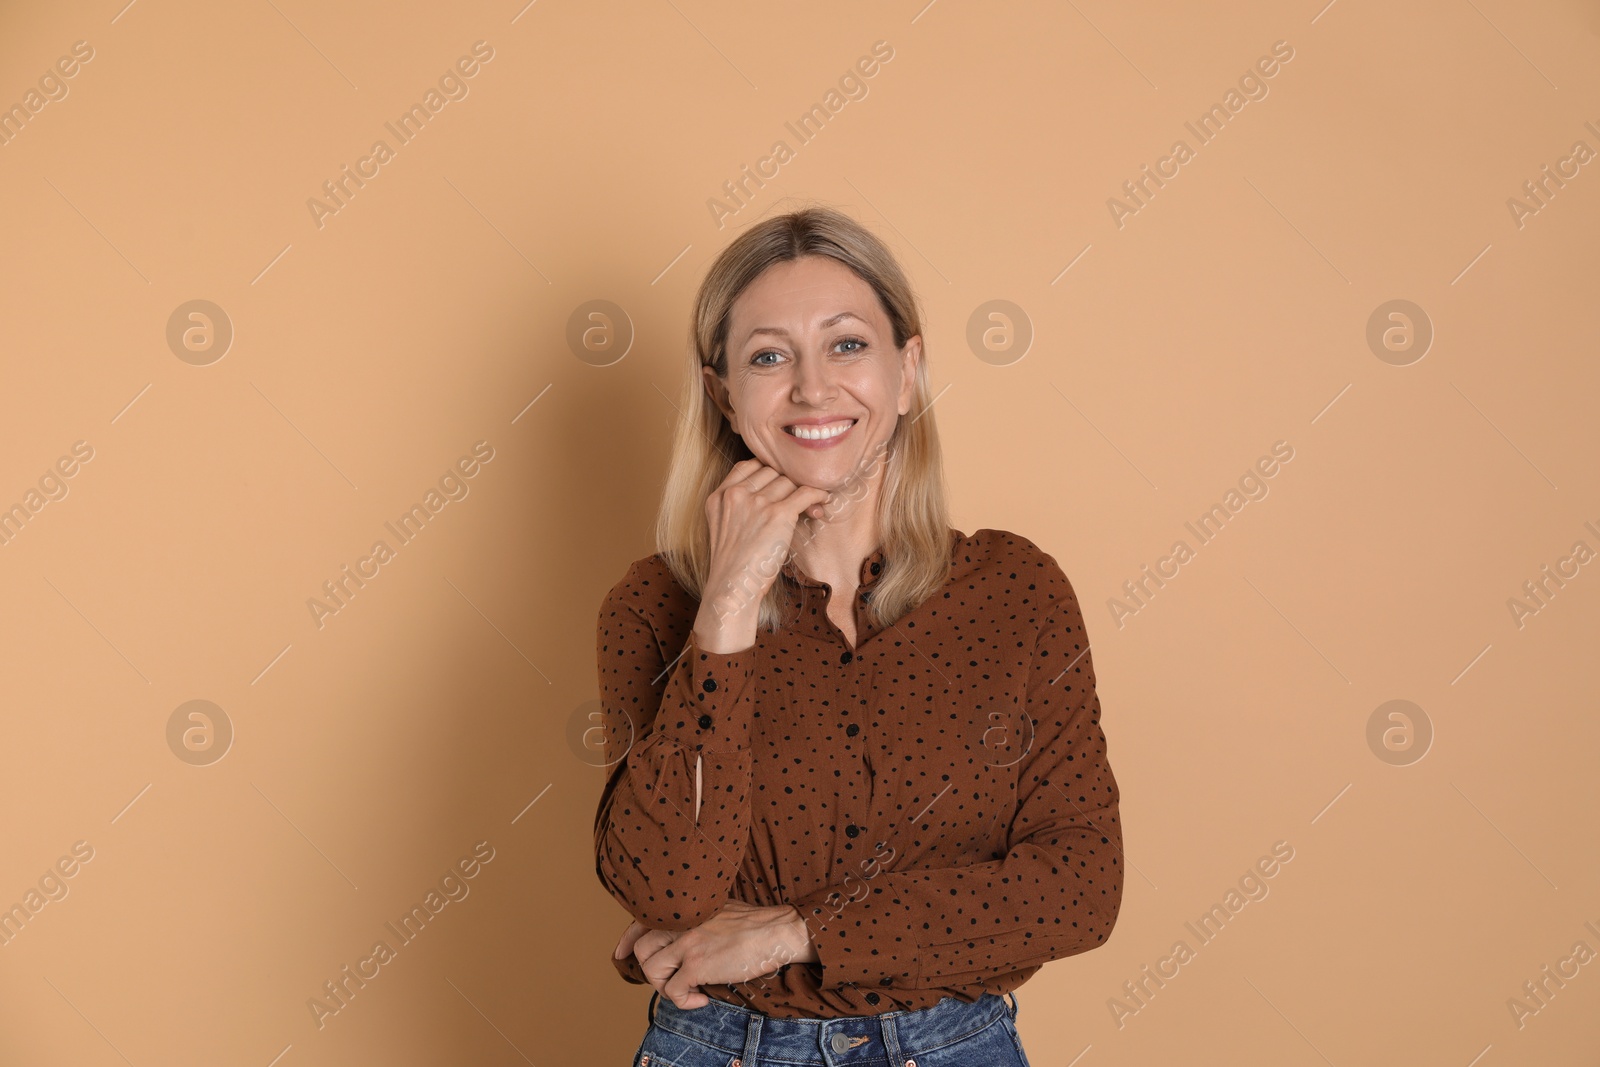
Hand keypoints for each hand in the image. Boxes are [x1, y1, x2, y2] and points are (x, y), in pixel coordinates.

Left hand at [616, 901, 816, 1009]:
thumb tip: (685, 943)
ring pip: (651, 970)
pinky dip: (684, 1002)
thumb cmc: (756, 923)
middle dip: (652, 970)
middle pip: (642, 949)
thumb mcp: (719, 908)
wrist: (778, 930)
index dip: (627, 939)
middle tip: (671, 980)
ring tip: (690, 989)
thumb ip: (699, 919)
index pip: (642, 920)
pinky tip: (702, 1000)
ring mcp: (687, 942)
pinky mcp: (697, 964)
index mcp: (686, 908)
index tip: (621, 952)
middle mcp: (681, 922)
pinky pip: (673, 991)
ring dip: (666, 987)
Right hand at [696, 459, 831, 652]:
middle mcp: (736, 494)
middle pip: (773, 471)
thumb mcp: (723, 528)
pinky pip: (806, 492)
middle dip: (788, 484)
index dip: (769, 473)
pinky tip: (823, 502)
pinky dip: (818, 495)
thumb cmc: (733, 566)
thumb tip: (771, 494)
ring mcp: (757, 503)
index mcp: (719, 496)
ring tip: (811, 508)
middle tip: (799, 500)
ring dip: (804, 492)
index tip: (781, 486)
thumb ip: (737, 507)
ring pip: (790, 481)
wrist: (732, 589)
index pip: (749, 465)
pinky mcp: (777, 514)